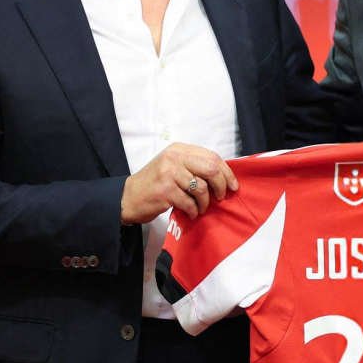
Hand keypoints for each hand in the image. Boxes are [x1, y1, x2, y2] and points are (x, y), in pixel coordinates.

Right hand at [120, 143, 238, 223]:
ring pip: (201, 188)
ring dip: (204, 203)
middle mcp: (174, 158)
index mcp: (179, 149)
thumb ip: (194, 166)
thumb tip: (223, 176)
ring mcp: (169, 173)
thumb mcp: (173, 166)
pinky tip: (190, 213)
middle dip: (221, 186)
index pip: (212, 156)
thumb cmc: (154, 183)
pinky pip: (189, 202)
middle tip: (220, 197)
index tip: (233, 185)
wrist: (128, 197)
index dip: (226, 172)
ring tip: (200, 208)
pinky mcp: (165, 191)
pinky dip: (193, 211)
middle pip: (211, 169)